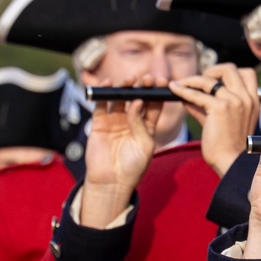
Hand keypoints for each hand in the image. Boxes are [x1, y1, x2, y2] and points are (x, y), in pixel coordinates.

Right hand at [80, 76, 158, 227]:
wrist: (111, 182)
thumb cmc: (133, 168)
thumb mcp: (145, 145)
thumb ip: (141, 123)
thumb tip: (136, 102)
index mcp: (146, 127)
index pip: (153, 106)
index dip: (156, 93)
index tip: (161, 81)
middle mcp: (131, 122)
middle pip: (136, 99)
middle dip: (141, 87)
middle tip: (146, 78)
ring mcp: (114, 122)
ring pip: (119, 99)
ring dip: (124, 87)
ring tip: (129, 80)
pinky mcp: (99, 124)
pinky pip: (101, 105)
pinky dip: (103, 93)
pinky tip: (108, 83)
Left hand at [170, 64, 259, 176]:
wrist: (231, 164)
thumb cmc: (228, 148)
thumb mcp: (222, 121)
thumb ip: (207, 106)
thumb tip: (187, 94)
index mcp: (253, 101)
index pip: (246, 74)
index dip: (228, 74)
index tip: (214, 81)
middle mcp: (246, 98)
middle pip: (230, 69)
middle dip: (212, 71)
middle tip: (198, 82)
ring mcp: (234, 101)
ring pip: (210, 78)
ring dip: (192, 79)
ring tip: (180, 85)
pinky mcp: (220, 108)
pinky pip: (197, 93)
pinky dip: (183, 90)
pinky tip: (174, 89)